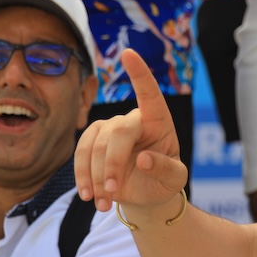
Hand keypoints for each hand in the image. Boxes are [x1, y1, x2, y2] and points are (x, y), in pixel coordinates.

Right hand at [75, 49, 185, 211]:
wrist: (146, 193)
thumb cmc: (164, 180)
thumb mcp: (175, 179)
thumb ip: (166, 169)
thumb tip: (143, 158)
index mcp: (159, 121)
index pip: (150, 94)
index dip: (139, 74)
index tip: (128, 53)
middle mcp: (134, 119)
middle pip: (118, 132)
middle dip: (113, 165)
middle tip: (114, 192)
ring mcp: (110, 128)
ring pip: (95, 145)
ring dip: (97, 176)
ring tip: (103, 202)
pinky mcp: (93, 140)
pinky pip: (81, 153)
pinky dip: (82, 176)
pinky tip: (88, 195)